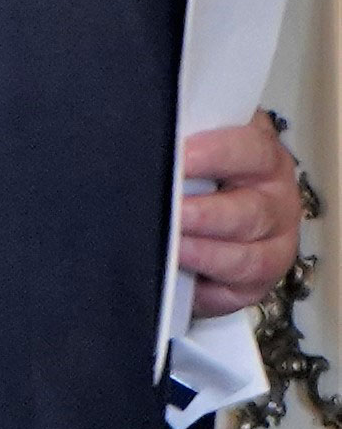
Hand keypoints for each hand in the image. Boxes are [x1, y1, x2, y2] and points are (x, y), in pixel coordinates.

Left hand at [180, 113, 301, 316]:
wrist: (205, 224)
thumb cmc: (201, 181)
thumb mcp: (197, 149)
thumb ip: (185, 138)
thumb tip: (152, 137)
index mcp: (263, 158)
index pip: (252, 149)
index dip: (216, 153)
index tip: (181, 157)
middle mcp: (276, 201)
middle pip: (250, 210)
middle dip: (206, 214)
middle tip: (174, 211)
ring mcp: (273, 245)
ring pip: (246, 257)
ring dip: (205, 253)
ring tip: (173, 248)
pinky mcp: (258, 284)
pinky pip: (234, 291)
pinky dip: (206, 289)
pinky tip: (181, 276)